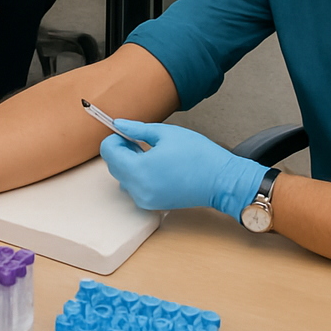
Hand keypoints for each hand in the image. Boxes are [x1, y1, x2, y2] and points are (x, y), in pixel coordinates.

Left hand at [100, 118, 266, 220]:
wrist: (221, 180)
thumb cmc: (198, 155)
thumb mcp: (165, 133)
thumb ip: (137, 129)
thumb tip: (118, 124)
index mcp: (139, 170)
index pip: (108, 152)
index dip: (115, 138)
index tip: (127, 133)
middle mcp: (139, 190)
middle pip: (113, 166)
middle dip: (121, 151)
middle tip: (139, 140)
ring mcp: (146, 200)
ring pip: (123, 178)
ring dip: (128, 164)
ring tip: (150, 153)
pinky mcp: (154, 205)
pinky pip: (135, 189)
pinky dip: (138, 176)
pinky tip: (156, 166)